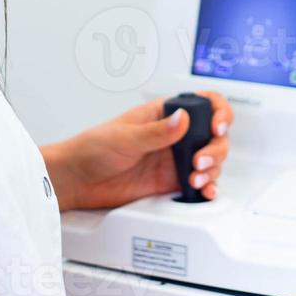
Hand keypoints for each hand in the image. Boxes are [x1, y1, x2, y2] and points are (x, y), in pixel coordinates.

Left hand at [43, 92, 233, 211]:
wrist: (76, 181)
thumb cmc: (91, 149)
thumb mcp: (124, 137)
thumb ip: (155, 132)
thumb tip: (181, 119)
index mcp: (163, 114)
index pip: (203, 104)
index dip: (218, 112)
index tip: (217, 127)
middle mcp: (173, 136)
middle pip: (212, 136)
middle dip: (216, 148)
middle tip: (200, 162)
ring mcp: (173, 159)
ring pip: (210, 160)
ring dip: (212, 170)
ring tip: (197, 178)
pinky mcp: (170, 182)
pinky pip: (198, 183)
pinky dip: (207, 188)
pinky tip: (205, 191)